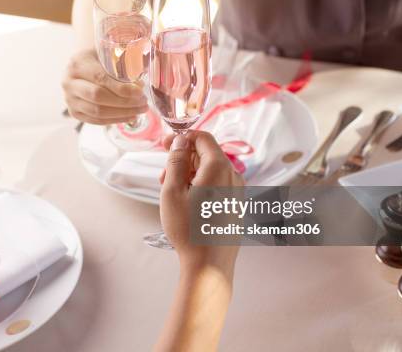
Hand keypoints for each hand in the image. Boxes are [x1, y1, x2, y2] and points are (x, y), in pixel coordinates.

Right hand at [61, 49, 148, 124]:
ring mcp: (70, 99)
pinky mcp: (74, 112)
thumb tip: (141, 84)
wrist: (82, 66)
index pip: (101, 79)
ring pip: (97, 111)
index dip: (122, 88)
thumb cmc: (98, 58)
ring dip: (122, 113)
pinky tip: (129, 116)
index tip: (140, 92)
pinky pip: (96, 120)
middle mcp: (69, 82)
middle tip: (143, 103)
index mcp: (77, 64)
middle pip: (98, 97)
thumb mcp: (108, 53)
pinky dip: (115, 120)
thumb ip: (123, 63)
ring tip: (139, 110)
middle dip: (124, 102)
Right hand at [160, 131, 243, 275]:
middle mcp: (234, 176)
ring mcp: (237, 192)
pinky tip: (186, 201)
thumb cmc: (188, 229)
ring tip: (170, 191)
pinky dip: (201, 185)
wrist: (208, 264)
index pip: (203, 138)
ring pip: (211, 171)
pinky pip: (218, 185)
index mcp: (220, 167)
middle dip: (184, 159)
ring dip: (190, 174)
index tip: (165, 144)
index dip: (182, 137)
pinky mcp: (236, 205)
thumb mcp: (173, 191)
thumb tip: (180, 141)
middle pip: (207, 154)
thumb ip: (176, 161)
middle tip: (163, 174)